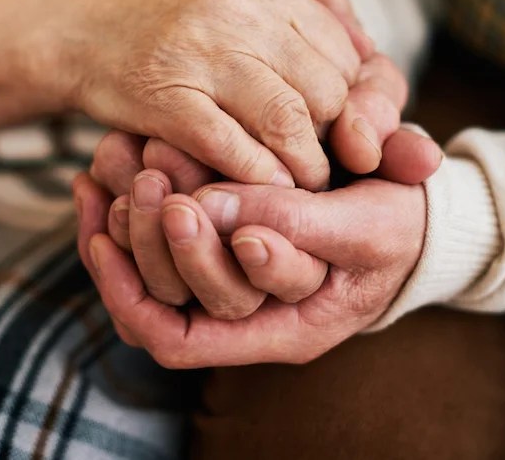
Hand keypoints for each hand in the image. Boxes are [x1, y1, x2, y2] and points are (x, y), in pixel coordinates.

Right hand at [36, 0, 366, 191]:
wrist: (80, 34)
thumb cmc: (173, 25)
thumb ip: (308, 12)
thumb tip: (373, 54)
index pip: (345, 53)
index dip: (358, 104)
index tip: (350, 136)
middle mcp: (239, 8)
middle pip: (326, 90)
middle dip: (336, 139)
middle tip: (331, 166)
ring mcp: (201, 52)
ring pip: (290, 121)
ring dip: (308, 167)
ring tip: (307, 186)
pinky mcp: (166, 97)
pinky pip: (235, 148)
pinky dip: (261, 177)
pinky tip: (266, 190)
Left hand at [73, 176, 426, 366]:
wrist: (407, 217)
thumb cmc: (397, 227)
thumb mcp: (364, 225)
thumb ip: (296, 222)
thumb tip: (216, 208)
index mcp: (282, 332)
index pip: (193, 335)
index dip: (175, 275)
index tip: (182, 206)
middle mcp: (244, 318)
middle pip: (163, 303)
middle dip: (145, 241)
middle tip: (146, 178)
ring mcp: (223, 285)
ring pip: (144, 276)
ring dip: (120, 226)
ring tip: (104, 169)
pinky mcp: (212, 249)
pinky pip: (147, 249)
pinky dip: (118, 217)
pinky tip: (97, 178)